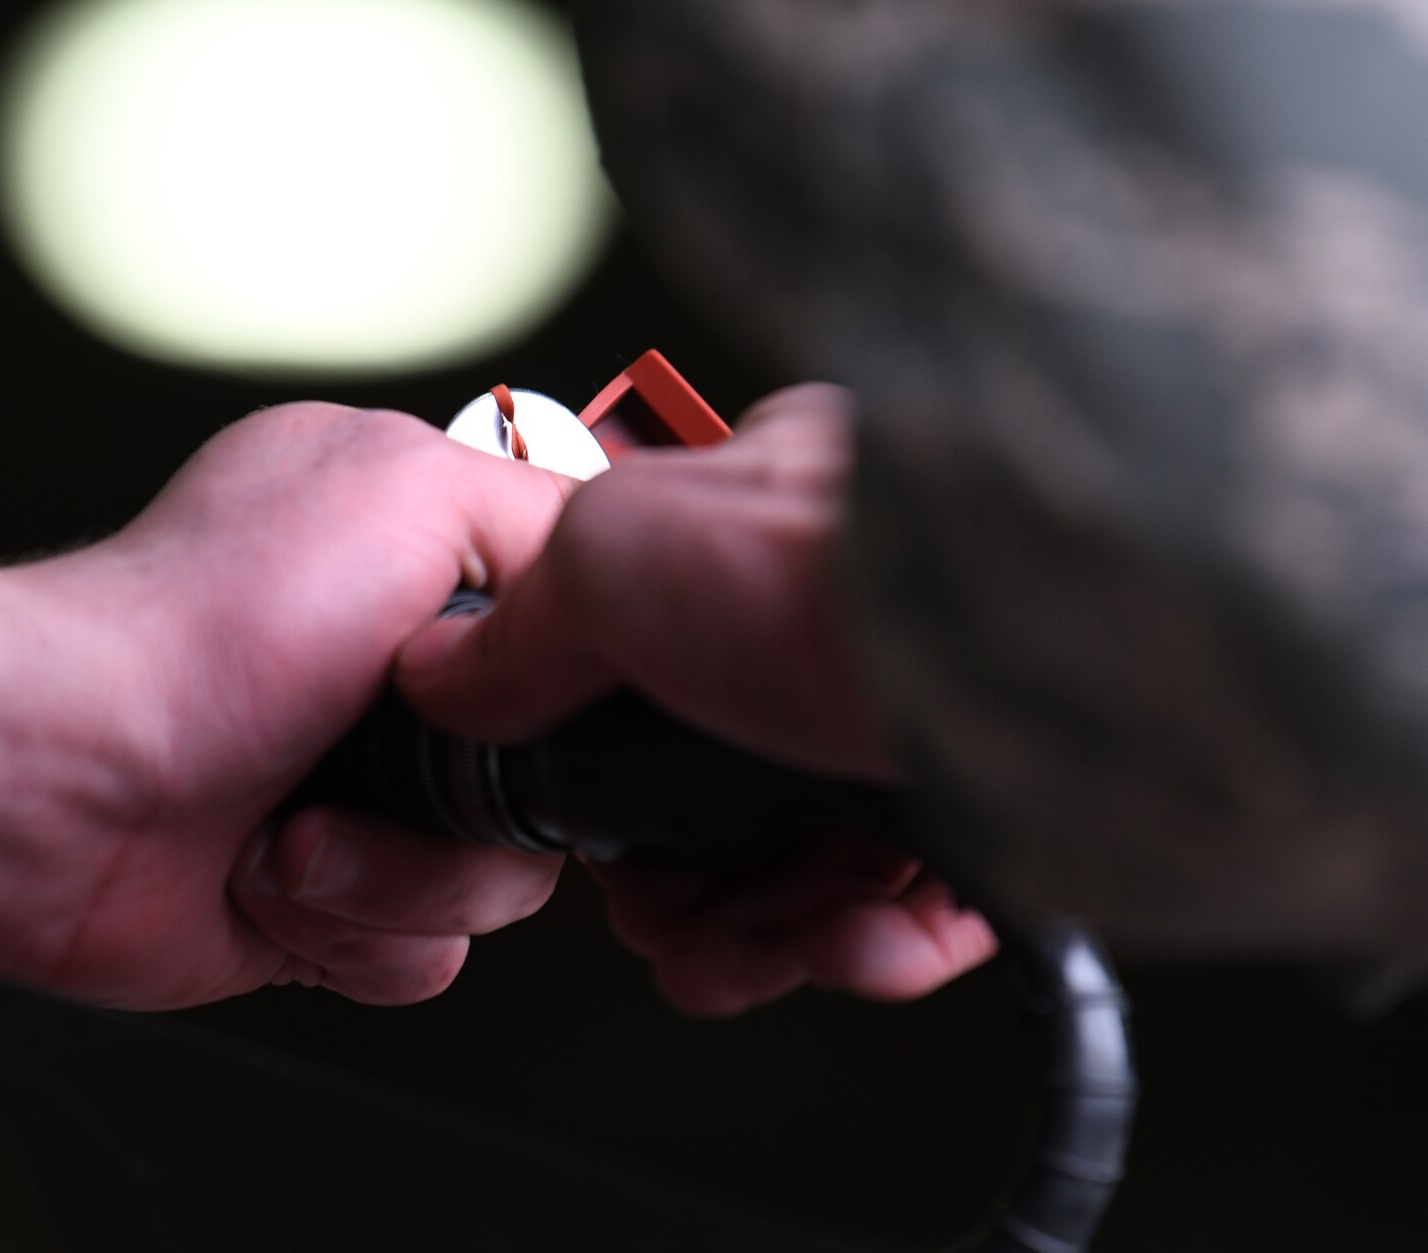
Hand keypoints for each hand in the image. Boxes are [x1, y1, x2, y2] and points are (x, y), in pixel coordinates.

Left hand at [0, 404, 573, 1008]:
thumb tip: (620, 579)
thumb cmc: (200, 628)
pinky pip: (427, 955)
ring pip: (504, 884)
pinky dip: (351, 934)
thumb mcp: (409, 489)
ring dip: (399, 878)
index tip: (517, 702)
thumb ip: (553, 516)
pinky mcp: (323, 903)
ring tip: (292, 835)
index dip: (565, 687)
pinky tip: (268, 883)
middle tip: (374, 763)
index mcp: (419, 559)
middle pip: (554, 780)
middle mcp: (395, 682)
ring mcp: (360, 796)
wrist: (57, 788)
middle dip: (471, 807)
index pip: (573, 639)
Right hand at [395, 384, 995, 1014]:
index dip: (610, 779)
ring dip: (767, 932)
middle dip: (684, 884)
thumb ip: (523, 622)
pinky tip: (852, 948)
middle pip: (724, 792)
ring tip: (752, 955)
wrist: (1044, 652)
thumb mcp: (614, 555)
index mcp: (750, 535)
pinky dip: (872, 947)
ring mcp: (919, 717)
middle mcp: (837, 627)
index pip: (648, 675)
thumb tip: (446, 675)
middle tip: (668, 920)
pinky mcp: (1002, 805)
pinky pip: (920, 908)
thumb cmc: (842, 567)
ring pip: (816, 864)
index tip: (599, 838)